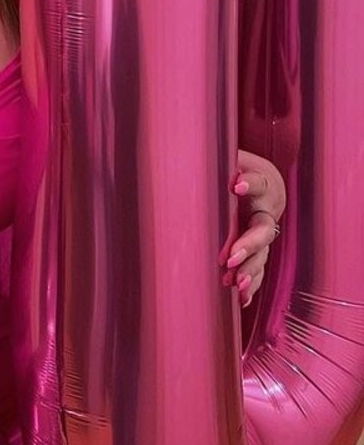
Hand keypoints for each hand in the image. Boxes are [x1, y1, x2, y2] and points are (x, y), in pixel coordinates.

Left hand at [224, 149, 285, 306]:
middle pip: (262, 229)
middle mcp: (264, 212)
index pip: (259, 182)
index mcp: (260, 186)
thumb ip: (211, 156)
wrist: (262, 184)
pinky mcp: (258, 251)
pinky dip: (251, 285)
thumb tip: (180, 145)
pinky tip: (242, 299)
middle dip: (248, 245)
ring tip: (236, 283)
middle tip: (229, 257)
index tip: (236, 184)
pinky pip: (258, 271)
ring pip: (262, 255)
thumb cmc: (236, 168)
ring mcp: (262, 235)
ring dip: (250, 271)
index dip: (250, 183)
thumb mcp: (227, 157)